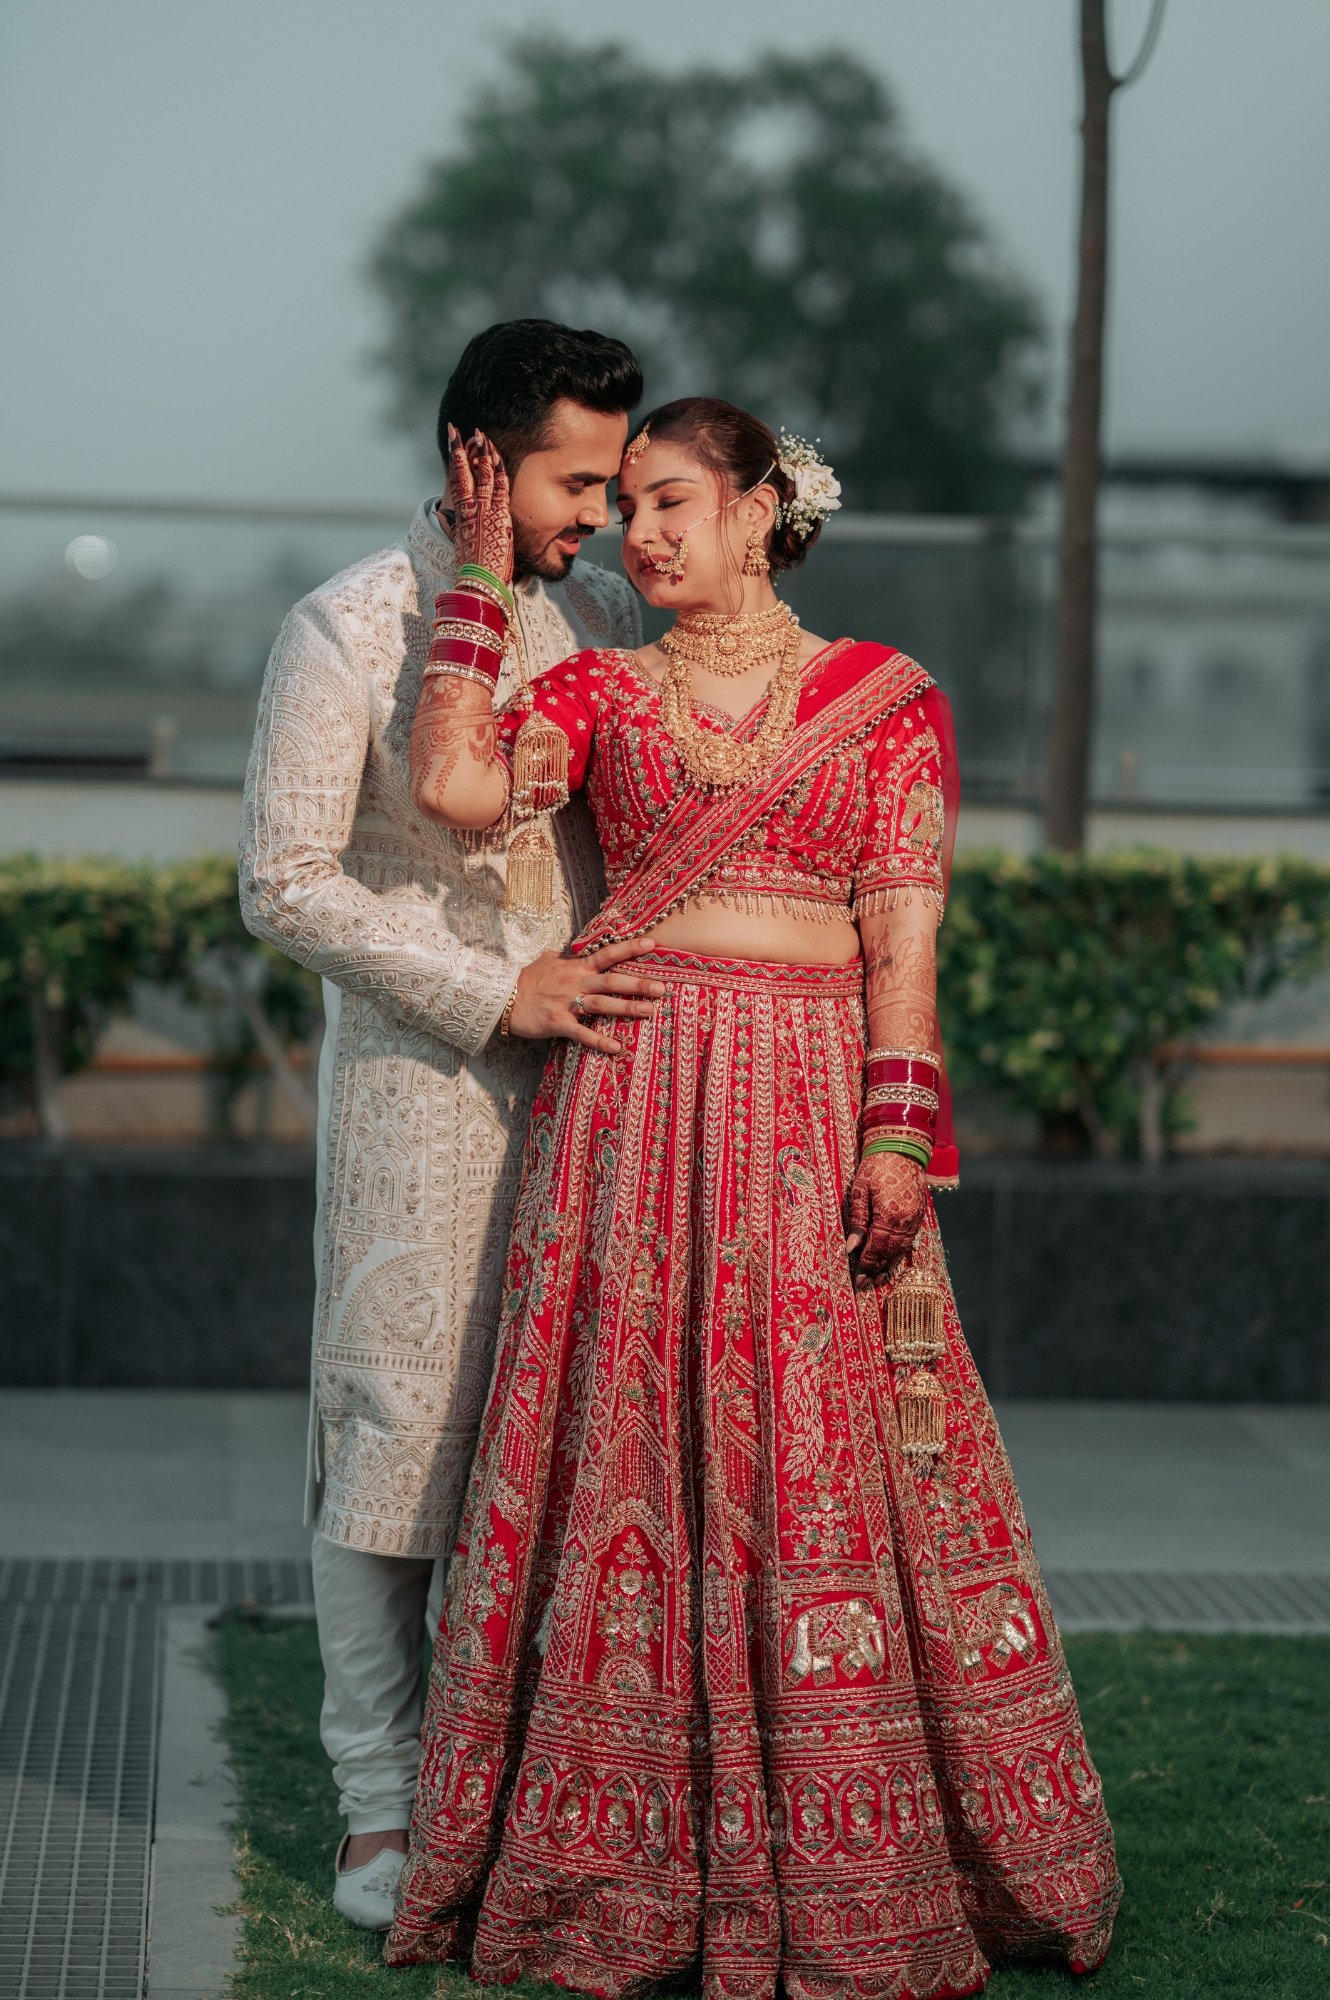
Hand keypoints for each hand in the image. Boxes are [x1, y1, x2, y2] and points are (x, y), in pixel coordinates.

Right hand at [446, 425, 513, 585]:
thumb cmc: (471, 564)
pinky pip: (499, 488)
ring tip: (483, 436)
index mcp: (461, 512)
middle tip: (468, 430)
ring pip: (483, 476)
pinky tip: (497, 457)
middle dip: (466, 448)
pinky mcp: (499, 515)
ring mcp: (484, 509)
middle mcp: (471, 507)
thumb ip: (454, 523)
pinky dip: (498, 472)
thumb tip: (444, 514)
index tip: (454, 437)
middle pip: (467, 471)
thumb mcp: (459, 539)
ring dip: (483, 454)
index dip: (455, 455)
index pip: (456, 477)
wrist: (479, 579)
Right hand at [508, 940, 667, 1056]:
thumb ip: (563, 958)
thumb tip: (569, 952)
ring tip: (649, 1012)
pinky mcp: (558, 1022)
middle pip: (611, 981)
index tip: (652, 944)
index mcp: (575, 967)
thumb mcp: (545, 962)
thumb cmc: (525, 980)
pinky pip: (582, 1033)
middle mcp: (575, 982)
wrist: (502, 998)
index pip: (606, 954)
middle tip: (662, 987)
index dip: (629, 949)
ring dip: (626, 1008)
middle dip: (637, 984)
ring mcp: (567, 1002)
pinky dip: (599, 1040)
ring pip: (602, 1004)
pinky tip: (617, 1048)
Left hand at [845, 1152, 926, 1275]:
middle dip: (875, 1270)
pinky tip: (892, 1261)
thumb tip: (851, 1247)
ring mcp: (915, 1219)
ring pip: (901, 1249)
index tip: (856, 1281)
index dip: (865, 1266)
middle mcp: (905, 1221)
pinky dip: (899, 1253)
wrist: (902, 1147)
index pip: (875, 1248)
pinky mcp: (919, 1215)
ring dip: (888, 1265)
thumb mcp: (859, 1191)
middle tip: (863, 1285)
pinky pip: (909, 1241)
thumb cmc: (876, 1166)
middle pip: (889, 1253)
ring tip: (876, 1279)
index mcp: (888, 1215)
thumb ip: (857, 1221)